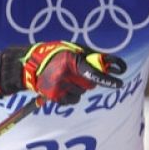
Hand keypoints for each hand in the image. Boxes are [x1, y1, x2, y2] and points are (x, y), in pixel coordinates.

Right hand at [0, 42, 125, 103]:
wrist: (29, 66)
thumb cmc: (55, 54)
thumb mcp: (73, 49)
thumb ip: (90, 56)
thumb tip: (110, 63)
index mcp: (71, 60)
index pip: (94, 72)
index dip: (108, 79)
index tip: (120, 83)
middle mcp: (65, 75)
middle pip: (90, 84)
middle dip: (91, 79)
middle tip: (80, 72)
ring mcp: (60, 87)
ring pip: (83, 92)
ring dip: (81, 87)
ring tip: (68, 77)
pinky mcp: (55, 97)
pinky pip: (74, 100)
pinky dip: (73, 95)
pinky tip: (64, 87)